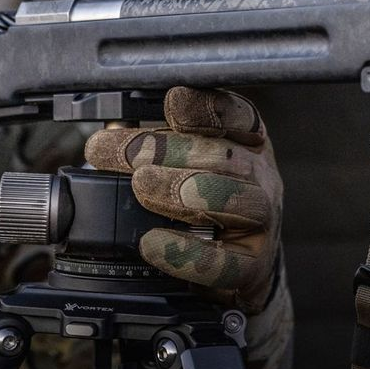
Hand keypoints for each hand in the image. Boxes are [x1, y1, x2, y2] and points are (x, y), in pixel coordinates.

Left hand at [84, 86, 281, 312]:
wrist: (239, 267)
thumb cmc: (209, 205)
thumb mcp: (189, 165)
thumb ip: (158, 147)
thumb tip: (107, 138)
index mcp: (248, 144)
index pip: (240, 116)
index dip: (208, 107)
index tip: (174, 101)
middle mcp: (261, 177)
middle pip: (225, 157)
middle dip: (168, 150)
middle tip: (124, 154)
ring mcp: (262, 222)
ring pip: (233, 199)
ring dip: (182, 190)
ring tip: (141, 185)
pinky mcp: (252, 266)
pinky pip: (222, 262)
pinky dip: (183, 252)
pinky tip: (152, 242)